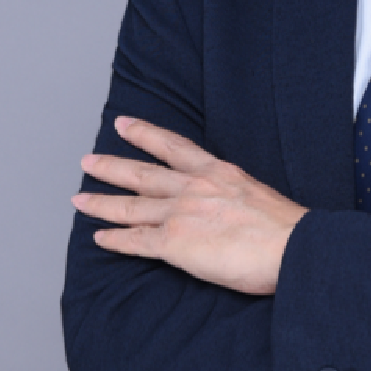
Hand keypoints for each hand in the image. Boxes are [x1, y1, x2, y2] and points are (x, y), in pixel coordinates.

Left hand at [72, 117, 306, 294]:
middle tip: (88, 160)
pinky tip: (99, 238)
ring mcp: (181, 214)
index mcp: (217, 172)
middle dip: (111, 166)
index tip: (124, 124)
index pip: (172, 146)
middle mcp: (193, 187)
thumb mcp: (255, 193)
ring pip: (130, 206)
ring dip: (102, 202)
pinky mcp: (174, 244)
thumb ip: (232, 194)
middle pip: (142, 173)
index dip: (144, 133)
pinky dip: (115, 239)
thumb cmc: (283, 227)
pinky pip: (135, 241)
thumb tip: (226, 206)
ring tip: (80, 198)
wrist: (290, 247)